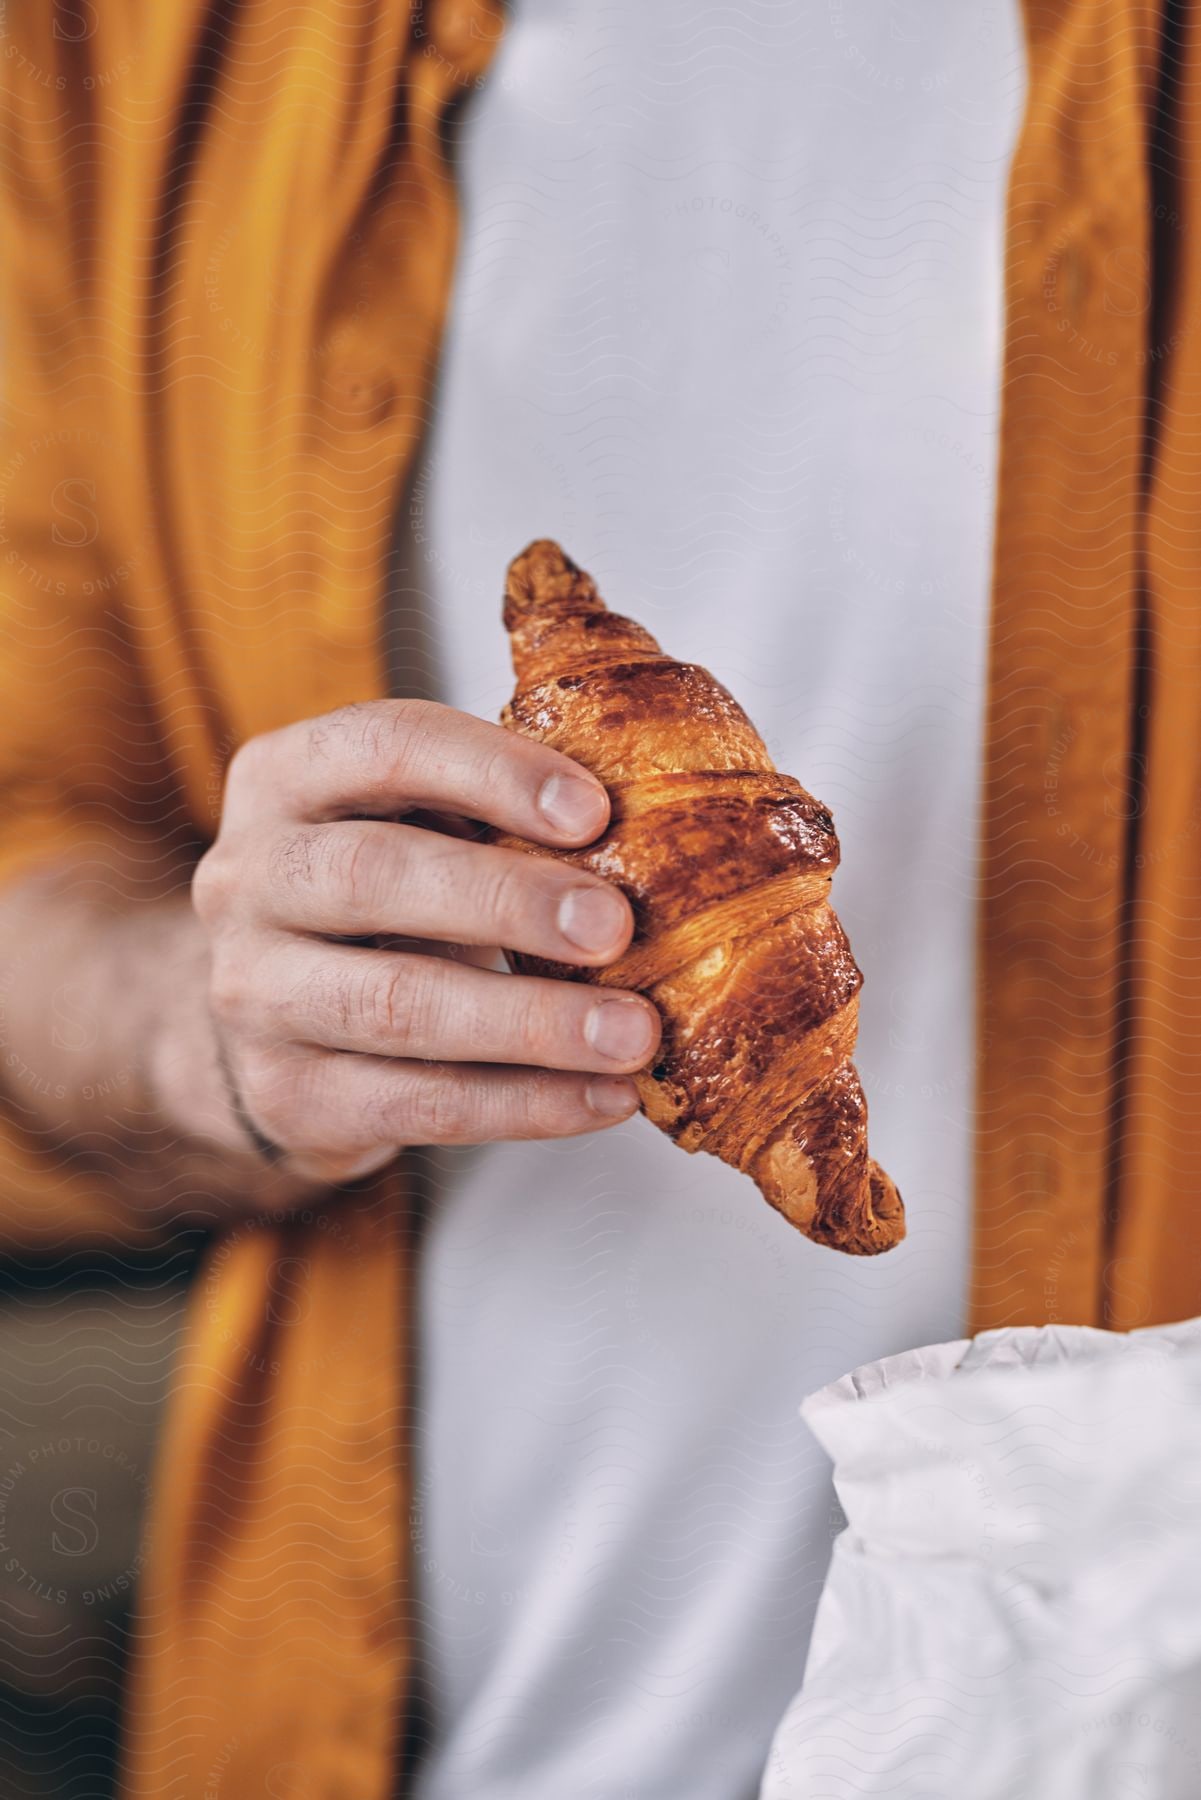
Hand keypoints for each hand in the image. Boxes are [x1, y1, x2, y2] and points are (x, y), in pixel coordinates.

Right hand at [185, 700, 660, 1183]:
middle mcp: (245, 878)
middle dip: (504, 900)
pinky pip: (416, 1103)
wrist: (274, 1020)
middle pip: (371, 875)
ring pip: (392, 1006)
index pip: (381, 746)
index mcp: (283, 777)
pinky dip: (523, 1104)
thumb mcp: (417, 823)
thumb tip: (664, 809)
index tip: (594, 810)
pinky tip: (604, 1097)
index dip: (489, 772)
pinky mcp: (286, 1095)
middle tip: (615, 926)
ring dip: (528, 1022)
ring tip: (632, 1034)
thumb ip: (497, 804)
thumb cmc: (384, 898)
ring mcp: (251, 994)